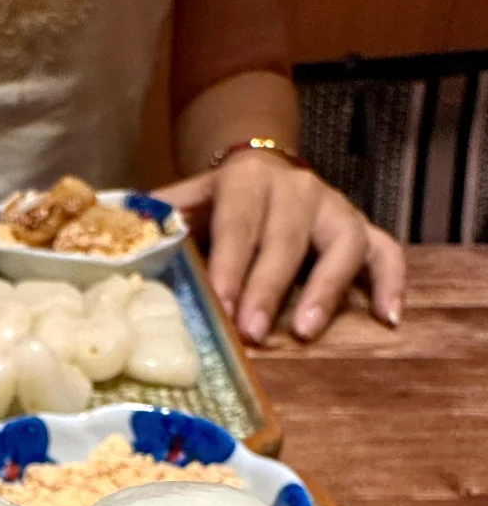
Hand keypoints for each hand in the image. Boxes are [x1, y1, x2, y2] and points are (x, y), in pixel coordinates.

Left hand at [154, 152, 405, 342]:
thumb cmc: (215, 205)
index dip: (230, 266)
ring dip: (326, 289)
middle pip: (288, 239)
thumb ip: (156, 221)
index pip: (240, 225)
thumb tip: (112, 239)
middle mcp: (299, 188)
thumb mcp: (184, 202)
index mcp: (248, 181)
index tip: (220, 307)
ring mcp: (335, 208)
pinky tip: (388, 318)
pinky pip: (386, 251)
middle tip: (252, 334)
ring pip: (344, 244)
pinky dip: (392, 281)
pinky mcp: (362, 229)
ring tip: (306, 332)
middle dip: (268, 289)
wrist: (258, 171)